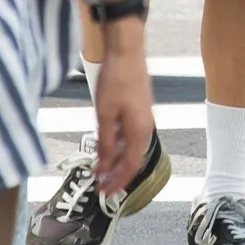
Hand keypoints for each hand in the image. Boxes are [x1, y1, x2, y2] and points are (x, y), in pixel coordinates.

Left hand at [91, 16, 154, 200]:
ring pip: (130, 148)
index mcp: (139, 131)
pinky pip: (129, 136)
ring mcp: (142, 118)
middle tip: (100, 186)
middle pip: (132, 160)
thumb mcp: (104, 114)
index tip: (105, 193)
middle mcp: (145, 127)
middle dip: (116, 175)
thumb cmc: (116, 79)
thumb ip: (104, 142)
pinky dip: (117, 146)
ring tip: (100, 169)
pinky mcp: (138, 110)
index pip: (130, 166)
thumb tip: (103, 165)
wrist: (126, 51)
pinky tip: (105, 147)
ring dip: (115, 161)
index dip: (117, 182)